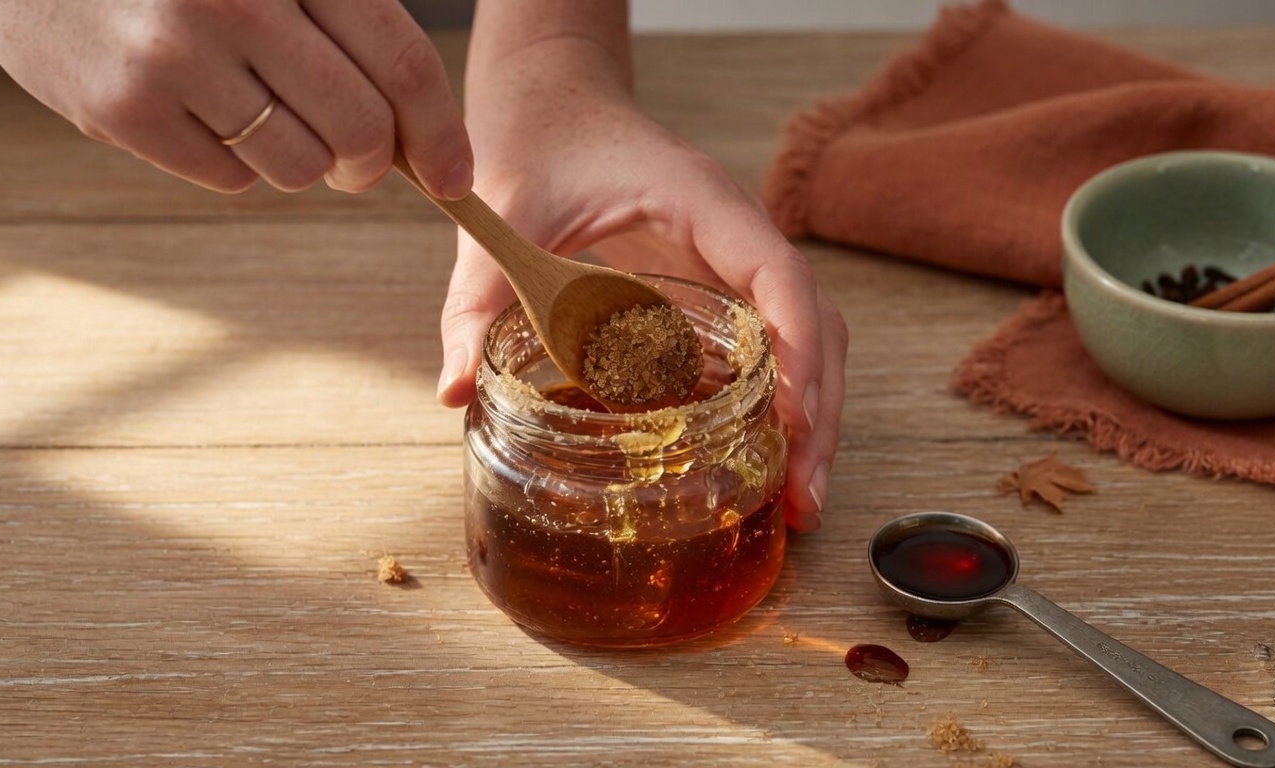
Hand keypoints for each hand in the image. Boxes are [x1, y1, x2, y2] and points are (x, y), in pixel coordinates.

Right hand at [0, 0, 471, 196]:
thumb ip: (347, 15)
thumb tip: (421, 126)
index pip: (402, 64)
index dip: (441, 134)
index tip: (456, 176)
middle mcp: (233, 5)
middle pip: (361, 132)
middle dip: (375, 162)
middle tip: (362, 157)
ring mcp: (171, 61)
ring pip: (300, 167)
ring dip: (305, 160)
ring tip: (267, 112)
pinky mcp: (122, 111)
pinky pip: (231, 179)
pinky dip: (237, 161)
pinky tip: (207, 109)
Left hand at [436, 39, 845, 531]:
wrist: (557, 107)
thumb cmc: (540, 148)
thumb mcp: (502, 219)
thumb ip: (475, 301)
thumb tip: (455, 388)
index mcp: (703, 201)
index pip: (778, 275)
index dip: (796, 350)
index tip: (791, 421)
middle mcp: (738, 230)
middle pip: (817, 320)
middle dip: (819, 408)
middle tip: (802, 494)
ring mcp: (738, 258)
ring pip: (810, 335)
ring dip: (813, 413)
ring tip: (797, 495)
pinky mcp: (724, 283)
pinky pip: (774, 341)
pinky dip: (783, 398)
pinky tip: (765, 454)